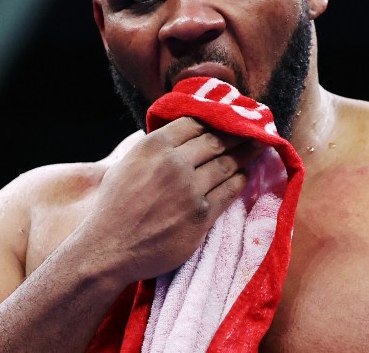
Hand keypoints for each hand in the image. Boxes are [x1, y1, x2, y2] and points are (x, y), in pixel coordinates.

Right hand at [87, 117, 264, 281]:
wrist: (109, 250)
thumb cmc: (114, 207)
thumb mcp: (127, 164)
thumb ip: (154, 147)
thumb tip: (180, 133)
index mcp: (154, 146)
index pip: (194, 123)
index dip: (214, 119)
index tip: (228, 118)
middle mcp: (174, 164)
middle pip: (216, 140)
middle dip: (238, 133)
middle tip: (255, 127)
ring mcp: (190, 191)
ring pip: (227, 164)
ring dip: (246, 153)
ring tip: (259, 146)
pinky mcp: (201, 216)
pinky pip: (229, 191)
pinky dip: (240, 180)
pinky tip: (245, 174)